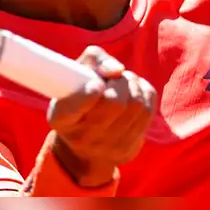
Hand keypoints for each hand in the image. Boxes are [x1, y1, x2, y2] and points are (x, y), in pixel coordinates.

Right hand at [46, 45, 156, 186]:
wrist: (83, 147)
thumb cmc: (76, 98)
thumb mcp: (72, 76)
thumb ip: (93, 60)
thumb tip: (117, 69)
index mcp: (61, 118)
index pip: (75, 108)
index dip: (89, 94)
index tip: (96, 84)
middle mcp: (82, 136)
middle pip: (115, 102)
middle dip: (119, 81)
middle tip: (114, 77)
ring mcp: (108, 146)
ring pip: (136, 105)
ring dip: (133, 85)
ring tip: (124, 81)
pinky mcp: (129, 148)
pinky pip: (148, 112)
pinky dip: (144, 94)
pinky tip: (134, 91)